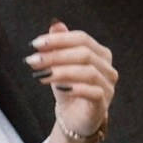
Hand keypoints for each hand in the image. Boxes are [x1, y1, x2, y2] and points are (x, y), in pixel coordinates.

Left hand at [26, 21, 117, 142]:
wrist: (73, 118)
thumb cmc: (68, 88)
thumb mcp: (59, 65)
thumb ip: (59, 45)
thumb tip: (55, 24)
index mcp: (100, 53)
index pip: (82, 38)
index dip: (59, 39)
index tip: (36, 44)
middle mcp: (108, 68)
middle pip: (84, 54)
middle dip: (56, 55)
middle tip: (33, 60)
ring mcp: (108, 86)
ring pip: (88, 72)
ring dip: (61, 71)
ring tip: (41, 75)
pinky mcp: (103, 104)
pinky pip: (93, 92)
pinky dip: (75, 88)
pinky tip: (59, 89)